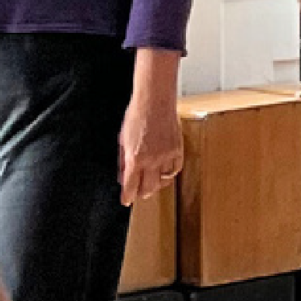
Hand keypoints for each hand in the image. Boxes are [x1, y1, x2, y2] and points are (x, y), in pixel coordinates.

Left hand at [119, 88, 184, 208]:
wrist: (155, 100)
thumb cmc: (136, 116)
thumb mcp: (122, 140)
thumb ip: (123, 161)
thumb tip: (123, 176)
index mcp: (135, 158)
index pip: (131, 187)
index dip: (127, 197)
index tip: (126, 200)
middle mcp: (152, 160)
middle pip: (149, 188)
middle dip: (142, 193)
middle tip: (138, 193)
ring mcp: (167, 155)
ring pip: (164, 180)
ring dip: (157, 184)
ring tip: (152, 183)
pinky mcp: (178, 148)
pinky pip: (175, 168)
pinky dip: (169, 173)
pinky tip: (164, 171)